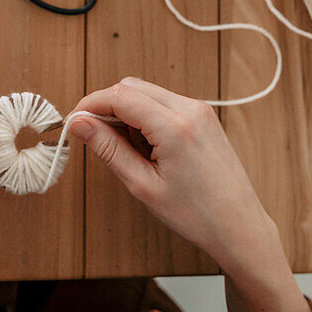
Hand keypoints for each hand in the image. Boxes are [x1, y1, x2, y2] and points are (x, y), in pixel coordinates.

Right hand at [68, 78, 275, 269]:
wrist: (239, 225)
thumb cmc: (195, 214)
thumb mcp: (143, 185)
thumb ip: (109, 149)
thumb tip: (79, 124)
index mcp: (175, 127)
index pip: (119, 96)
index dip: (89, 105)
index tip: (73, 123)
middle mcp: (190, 109)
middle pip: (131, 87)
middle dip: (106, 107)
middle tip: (94, 139)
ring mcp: (200, 110)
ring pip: (147, 93)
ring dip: (127, 112)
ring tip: (128, 153)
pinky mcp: (204, 117)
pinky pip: (164, 103)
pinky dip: (146, 117)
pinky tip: (147, 148)